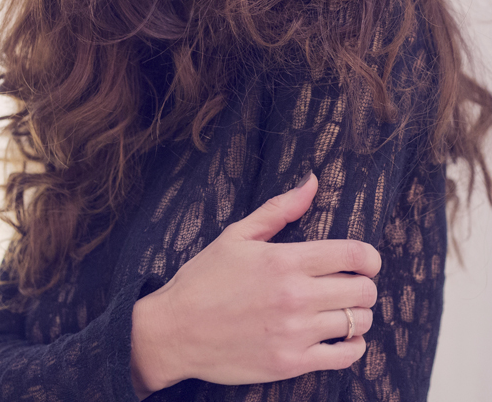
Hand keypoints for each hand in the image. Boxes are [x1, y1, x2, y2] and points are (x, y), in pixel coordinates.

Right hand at [131, 172, 380, 394]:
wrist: (175, 330)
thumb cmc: (204, 279)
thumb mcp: (237, 235)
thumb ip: (280, 209)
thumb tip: (312, 182)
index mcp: (285, 260)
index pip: (354, 255)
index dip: (370, 257)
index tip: (367, 261)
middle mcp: (295, 296)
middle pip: (363, 290)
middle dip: (365, 285)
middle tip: (354, 285)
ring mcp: (295, 332)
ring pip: (358, 322)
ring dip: (360, 315)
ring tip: (347, 310)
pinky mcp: (290, 363)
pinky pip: (344, 357)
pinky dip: (353, 347)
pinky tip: (343, 338)